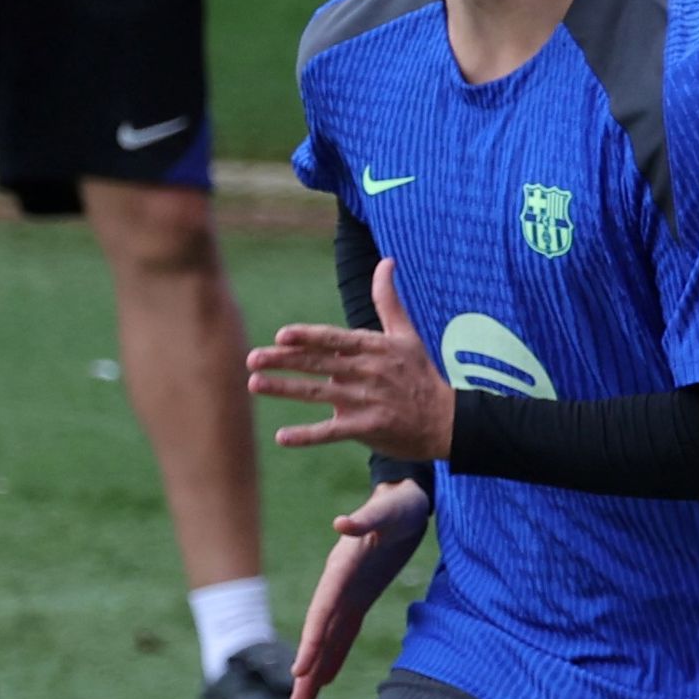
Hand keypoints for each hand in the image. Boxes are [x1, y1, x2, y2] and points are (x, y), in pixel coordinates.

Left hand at [248, 257, 458, 459]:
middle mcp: (369, 372)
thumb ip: (389, 300)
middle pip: (319, 364)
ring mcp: (368, 400)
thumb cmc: (420, 374)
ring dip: (285, 389)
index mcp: (375, 348)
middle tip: (251, 358)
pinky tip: (281, 437)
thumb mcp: (407, 335)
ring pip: (319, 393)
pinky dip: (308, 435)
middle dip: (283, 361)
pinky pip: (332, 431)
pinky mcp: (369, 427)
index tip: (282, 335)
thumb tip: (386, 261)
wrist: (446, 421)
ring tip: (254, 384)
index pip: (335, 340)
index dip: (309, 337)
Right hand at [288, 474, 432, 698]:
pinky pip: (345, 631)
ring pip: (329, 636)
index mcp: (341, 566)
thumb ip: (366, 517)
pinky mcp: (360, 596)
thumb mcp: (388, 509)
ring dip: (316, 667)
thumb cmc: (399, 503)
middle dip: (308, 665)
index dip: (312, 639)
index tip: (300, 668)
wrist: (405, 499)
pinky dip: (335, 654)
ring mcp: (348, 592)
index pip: (323, 608)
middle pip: (320, 630)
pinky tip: (327, 677)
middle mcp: (339, 584)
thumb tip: (342, 522)